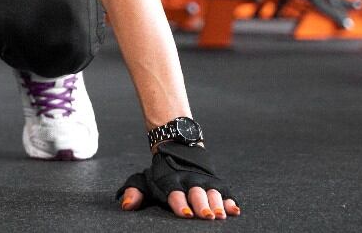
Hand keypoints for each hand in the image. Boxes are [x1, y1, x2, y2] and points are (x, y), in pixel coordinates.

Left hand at [118, 143, 239, 218]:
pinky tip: (234, 210)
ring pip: (212, 193)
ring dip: (217, 204)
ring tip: (220, 215)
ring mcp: (204, 181)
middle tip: (206, 216)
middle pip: (197, 194)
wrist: (177, 145)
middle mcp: (188, 181)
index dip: (180, 204)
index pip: (175, 193)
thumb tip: (126, 206)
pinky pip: (225, 192)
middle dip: (202, 205)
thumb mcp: (144, 179)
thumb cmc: (160, 173)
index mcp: (170, 181)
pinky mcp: (216, 182)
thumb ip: (135, 192)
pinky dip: (230, 201)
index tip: (185, 214)